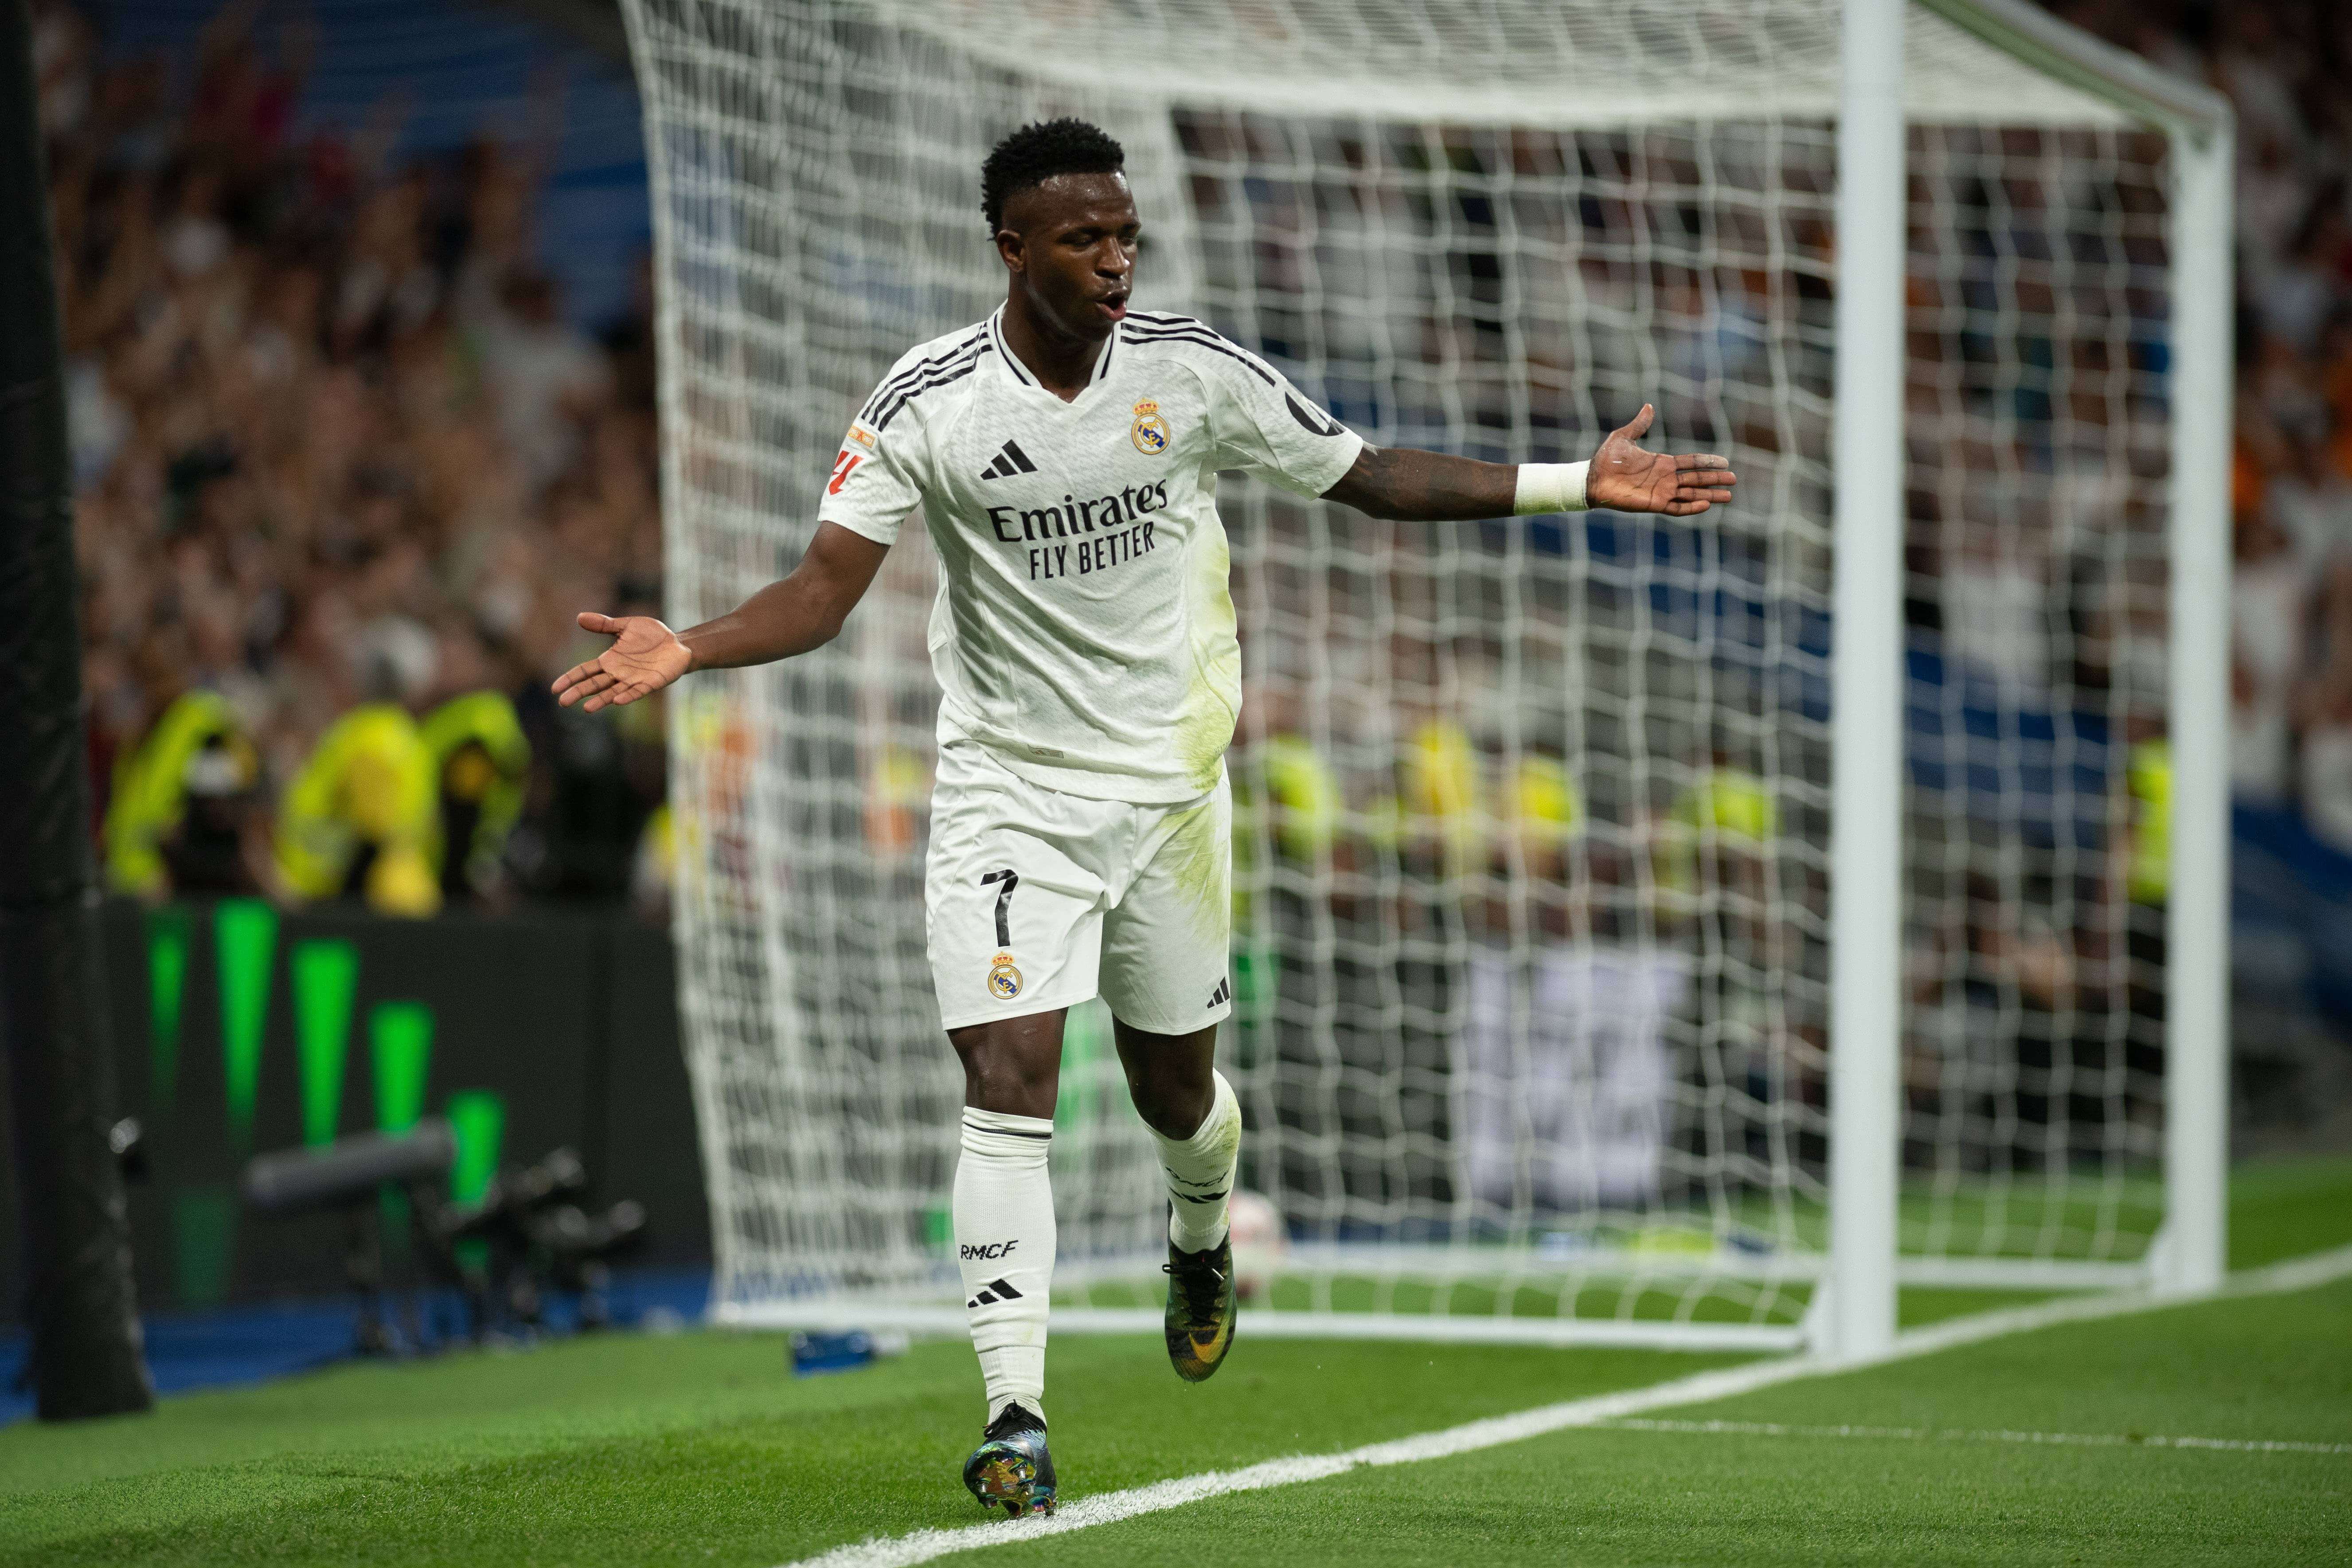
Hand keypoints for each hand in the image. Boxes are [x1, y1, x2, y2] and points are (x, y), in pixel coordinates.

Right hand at [551, 612, 692, 711]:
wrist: (678, 643)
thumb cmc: (652, 636)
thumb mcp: (627, 625)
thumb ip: (604, 624)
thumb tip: (579, 617)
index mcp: (610, 660)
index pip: (585, 670)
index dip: (570, 678)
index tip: (555, 688)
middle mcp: (619, 673)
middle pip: (594, 684)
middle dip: (579, 692)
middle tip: (563, 702)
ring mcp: (634, 680)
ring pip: (612, 692)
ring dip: (600, 700)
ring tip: (587, 708)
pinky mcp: (651, 683)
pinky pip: (637, 691)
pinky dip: (627, 696)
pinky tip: (617, 701)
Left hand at [1586, 405, 1737, 515]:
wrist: (1592, 478)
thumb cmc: (1606, 459)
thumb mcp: (1624, 437)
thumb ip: (1639, 424)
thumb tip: (1648, 406)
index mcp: (1662, 463)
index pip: (1691, 462)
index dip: (1707, 462)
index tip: (1725, 461)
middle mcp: (1665, 478)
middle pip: (1696, 479)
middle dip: (1715, 479)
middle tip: (1734, 479)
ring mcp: (1661, 492)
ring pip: (1691, 494)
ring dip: (1710, 494)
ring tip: (1728, 496)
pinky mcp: (1654, 504)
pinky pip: (1677, 508)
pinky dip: (1691, 507)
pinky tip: (1706, 504)